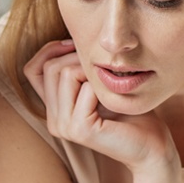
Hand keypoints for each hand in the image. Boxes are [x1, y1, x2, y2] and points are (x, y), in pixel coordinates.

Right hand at [23, 40, 181, 179]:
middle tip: (103, 68)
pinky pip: (84, 88)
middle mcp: (53, 120)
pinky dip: (101, 86)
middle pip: (50, 67)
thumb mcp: (97, 83)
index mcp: (53, 110)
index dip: (49, 51)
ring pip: (64, 73)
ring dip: (90, 70)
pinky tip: (113, 100)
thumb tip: (67, 37)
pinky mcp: (79, 129)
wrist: (151, 145)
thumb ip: (76, 69)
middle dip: (77, 58)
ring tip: (108, 85)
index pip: (32, 69)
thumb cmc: (130, 111)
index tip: (74, 44)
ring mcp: (64, 127)